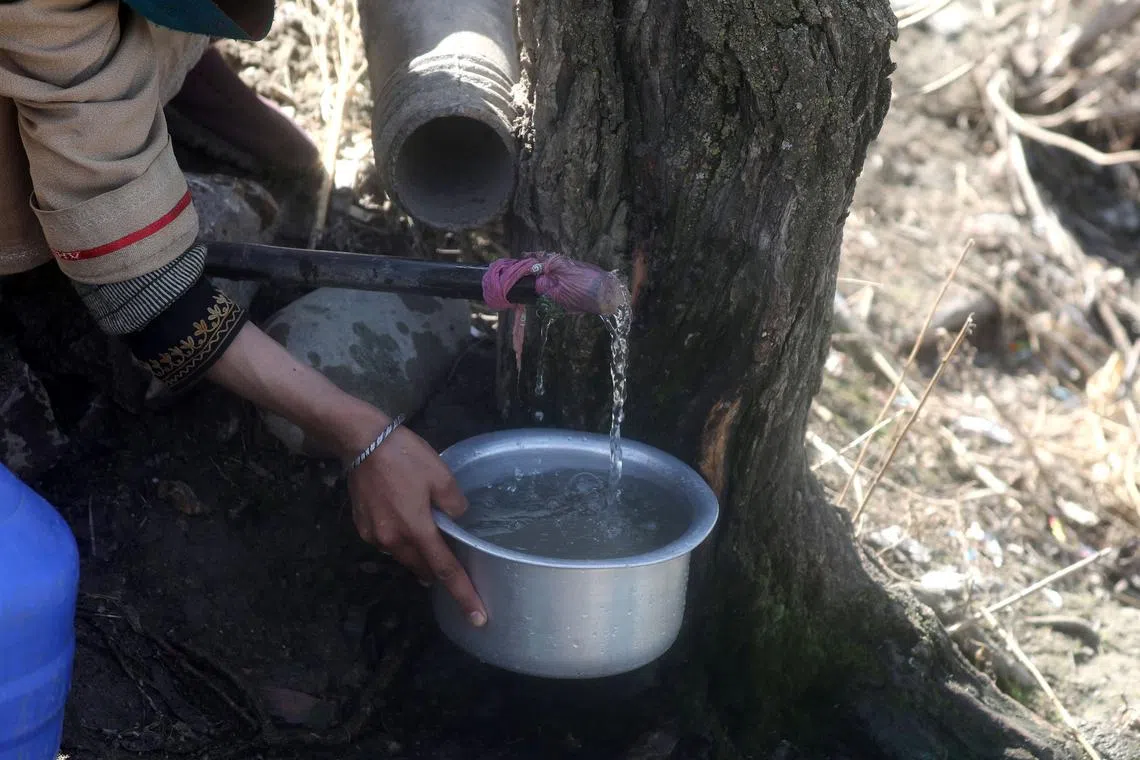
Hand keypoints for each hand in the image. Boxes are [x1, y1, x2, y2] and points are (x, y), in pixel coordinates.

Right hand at [346, 422, 487, 626]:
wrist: (361, 441)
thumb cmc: (405, 456)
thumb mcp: (441, 476)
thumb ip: (454, 504)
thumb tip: (457, 520)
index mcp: (416, 529)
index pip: (445, 571)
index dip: (464, 595)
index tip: (478, 619)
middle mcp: (393, 540)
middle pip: (423, 568)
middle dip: (440, 574)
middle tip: (457, 573)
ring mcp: (374, 535)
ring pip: (405, 556)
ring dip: (420, 554)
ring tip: (432, 543)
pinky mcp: (362, 527)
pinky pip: (389, 543)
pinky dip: (402, 541)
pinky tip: (407, 524)